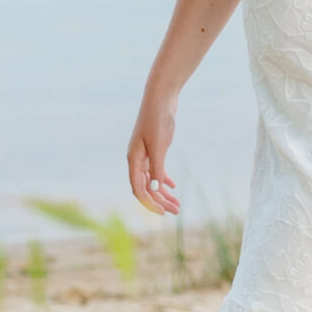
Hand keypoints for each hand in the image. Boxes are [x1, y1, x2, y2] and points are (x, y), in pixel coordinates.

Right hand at [128, 95, 180, 215]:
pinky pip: (156, 169)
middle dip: (160, 201)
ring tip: (177, 204)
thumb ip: (157, 168)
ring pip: (152, 180)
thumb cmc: (157, 120)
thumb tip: (155, 189)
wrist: (160, 99)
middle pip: (146, 187)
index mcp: (134, 160)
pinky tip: (173, 186)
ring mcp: (144, 155)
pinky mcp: (153, 149)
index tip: (163, 213)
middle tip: (176, 211)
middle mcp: (136, 159)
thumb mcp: (159, 145)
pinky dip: (164, 179)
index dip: (149, 203)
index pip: (138, 189)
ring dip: (163, 193)